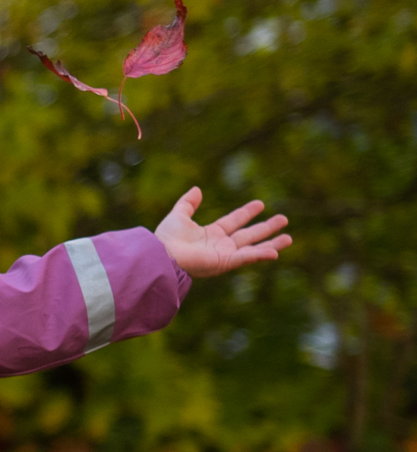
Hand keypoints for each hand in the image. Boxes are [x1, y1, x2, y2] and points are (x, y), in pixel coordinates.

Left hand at [154, 187, 291, 278]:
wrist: (162, 254)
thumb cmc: (167, 238)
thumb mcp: (178, 215)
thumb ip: (188, 203)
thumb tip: (197, 189)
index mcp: (211, 234)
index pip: (234, 221)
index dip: (247, 212)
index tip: (260, 204)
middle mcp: (221, 245)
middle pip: (249, 234)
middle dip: (266, 227)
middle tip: (284, 219)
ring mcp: (225, 254)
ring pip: (254, 247)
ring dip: (272, 243)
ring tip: (289, 237)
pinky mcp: (225, 263)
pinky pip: (246, 258)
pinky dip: (261, 255)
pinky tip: (275, 252)